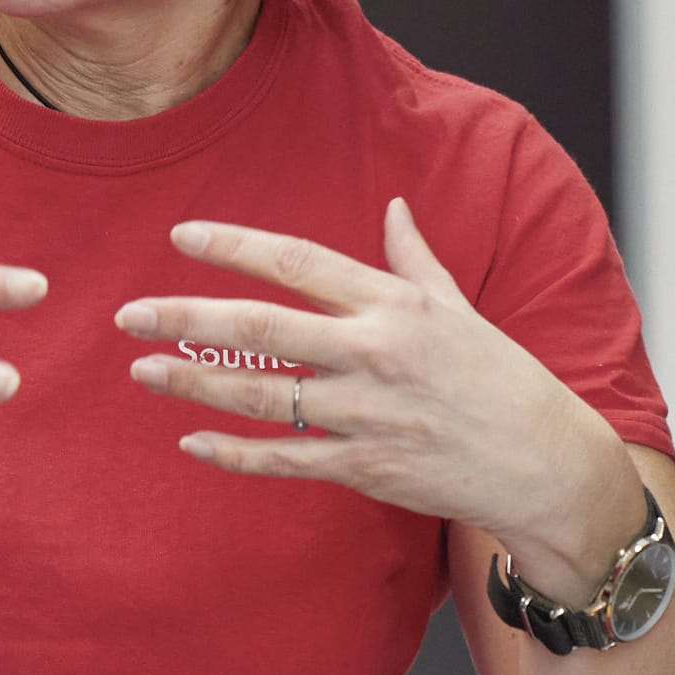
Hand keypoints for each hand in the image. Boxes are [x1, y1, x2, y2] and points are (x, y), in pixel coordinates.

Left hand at [113, 199, 640, 586]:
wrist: (546, 464)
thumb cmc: (504, 380)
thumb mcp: (461, 309)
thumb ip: (414, 260)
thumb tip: (393, 207)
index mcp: (394, 305)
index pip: (298, 261)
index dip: (234, 246)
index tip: (181, 236)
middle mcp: (375, 353)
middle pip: (260, 328)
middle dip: (186, 317)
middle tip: (129, 314)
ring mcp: (367, 414)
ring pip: (259, 396)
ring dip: (192, 383)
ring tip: (141, 370)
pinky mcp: (365, 468)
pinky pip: (283, 459)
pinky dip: (232, 453)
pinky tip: (191, 440)